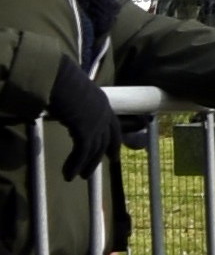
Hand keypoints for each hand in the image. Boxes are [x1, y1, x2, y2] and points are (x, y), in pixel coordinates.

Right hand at [46, 52, 115, 174]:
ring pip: (94, 150)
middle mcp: (103, 114)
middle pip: (106, 141)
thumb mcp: (76, 93)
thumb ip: (78, 105)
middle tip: (97, 169)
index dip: (114, 141)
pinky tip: (68, 174)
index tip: (114, 155)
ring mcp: (96, 124)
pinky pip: (82, 153)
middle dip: (103, 156)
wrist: (60, 78)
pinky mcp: (86, 132)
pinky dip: (75, 165)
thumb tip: (67, 111)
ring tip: (78, 176)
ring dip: (85, 165)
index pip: (113, 126)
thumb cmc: (63, 80)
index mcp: (103, 103)